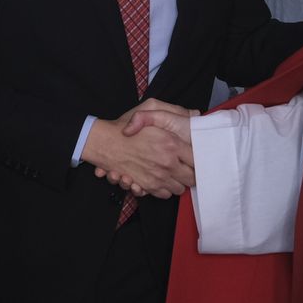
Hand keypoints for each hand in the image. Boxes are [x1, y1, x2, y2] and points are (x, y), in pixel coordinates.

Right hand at [82, 99, 196, 198]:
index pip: (197, 159)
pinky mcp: (147, 186)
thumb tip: (194, 114)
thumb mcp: (150, 108)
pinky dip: (165, 189)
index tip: (194, 157)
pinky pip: (165, 194)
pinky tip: (162, 179)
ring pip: (179, 189)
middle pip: (192, 178)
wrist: (104, 142)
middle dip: (191, 174)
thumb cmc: (126, 125)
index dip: (198, 159)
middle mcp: (167, 162)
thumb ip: (175, 110)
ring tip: (173, 173)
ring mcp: (157, 177)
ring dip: (178, 182)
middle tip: (186, 167)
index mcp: (172, 143)